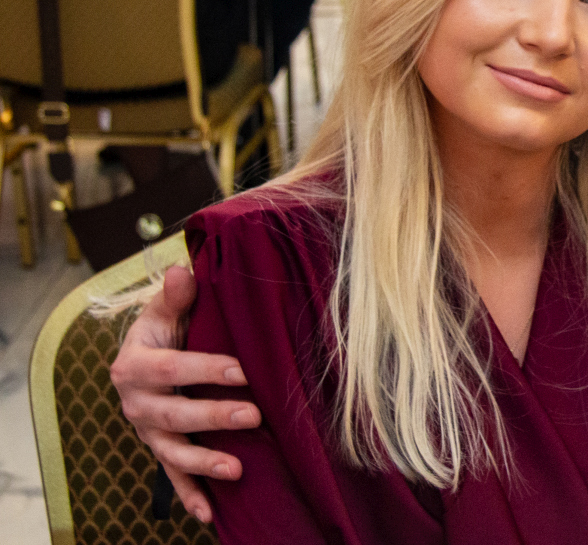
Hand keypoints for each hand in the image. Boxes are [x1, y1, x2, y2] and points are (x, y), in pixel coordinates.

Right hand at [110, 265, 259, 522]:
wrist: (147, 356)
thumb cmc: (166, 328)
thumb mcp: (166, 309)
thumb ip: (175, 295)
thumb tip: (181, 271)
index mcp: (135, 364)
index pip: (171, 368)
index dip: (205, 369)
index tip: (241, 371)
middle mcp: (137, 402)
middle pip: (174, 414)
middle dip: (213, 417)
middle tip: (253, 416)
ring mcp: (148, 431)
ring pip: (173, 451)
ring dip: (204, 463)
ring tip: (237, 469)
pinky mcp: (161, 449)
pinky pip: (173, 477)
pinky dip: (190, 496)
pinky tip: (210, 514)